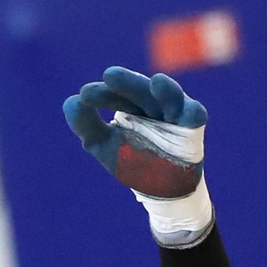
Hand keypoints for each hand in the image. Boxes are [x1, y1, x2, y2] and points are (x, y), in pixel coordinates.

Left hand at [62, 67, 206, 196]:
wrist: (160, 191)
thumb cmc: (134, 161)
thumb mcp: (104, 145)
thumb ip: (87, 126)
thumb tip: (71, 102)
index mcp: (133, 104)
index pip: (117, 94)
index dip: (102, 94)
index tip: (84, 95)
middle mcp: (154, 105)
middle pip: (141, 90)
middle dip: (128, 82)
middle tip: (109, 75)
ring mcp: (175, 115)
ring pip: (172, 98)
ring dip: (167, 90)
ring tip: (158, 82)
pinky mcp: (192, 130)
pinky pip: (195, 118)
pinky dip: (194, 113)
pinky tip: (190, 111)